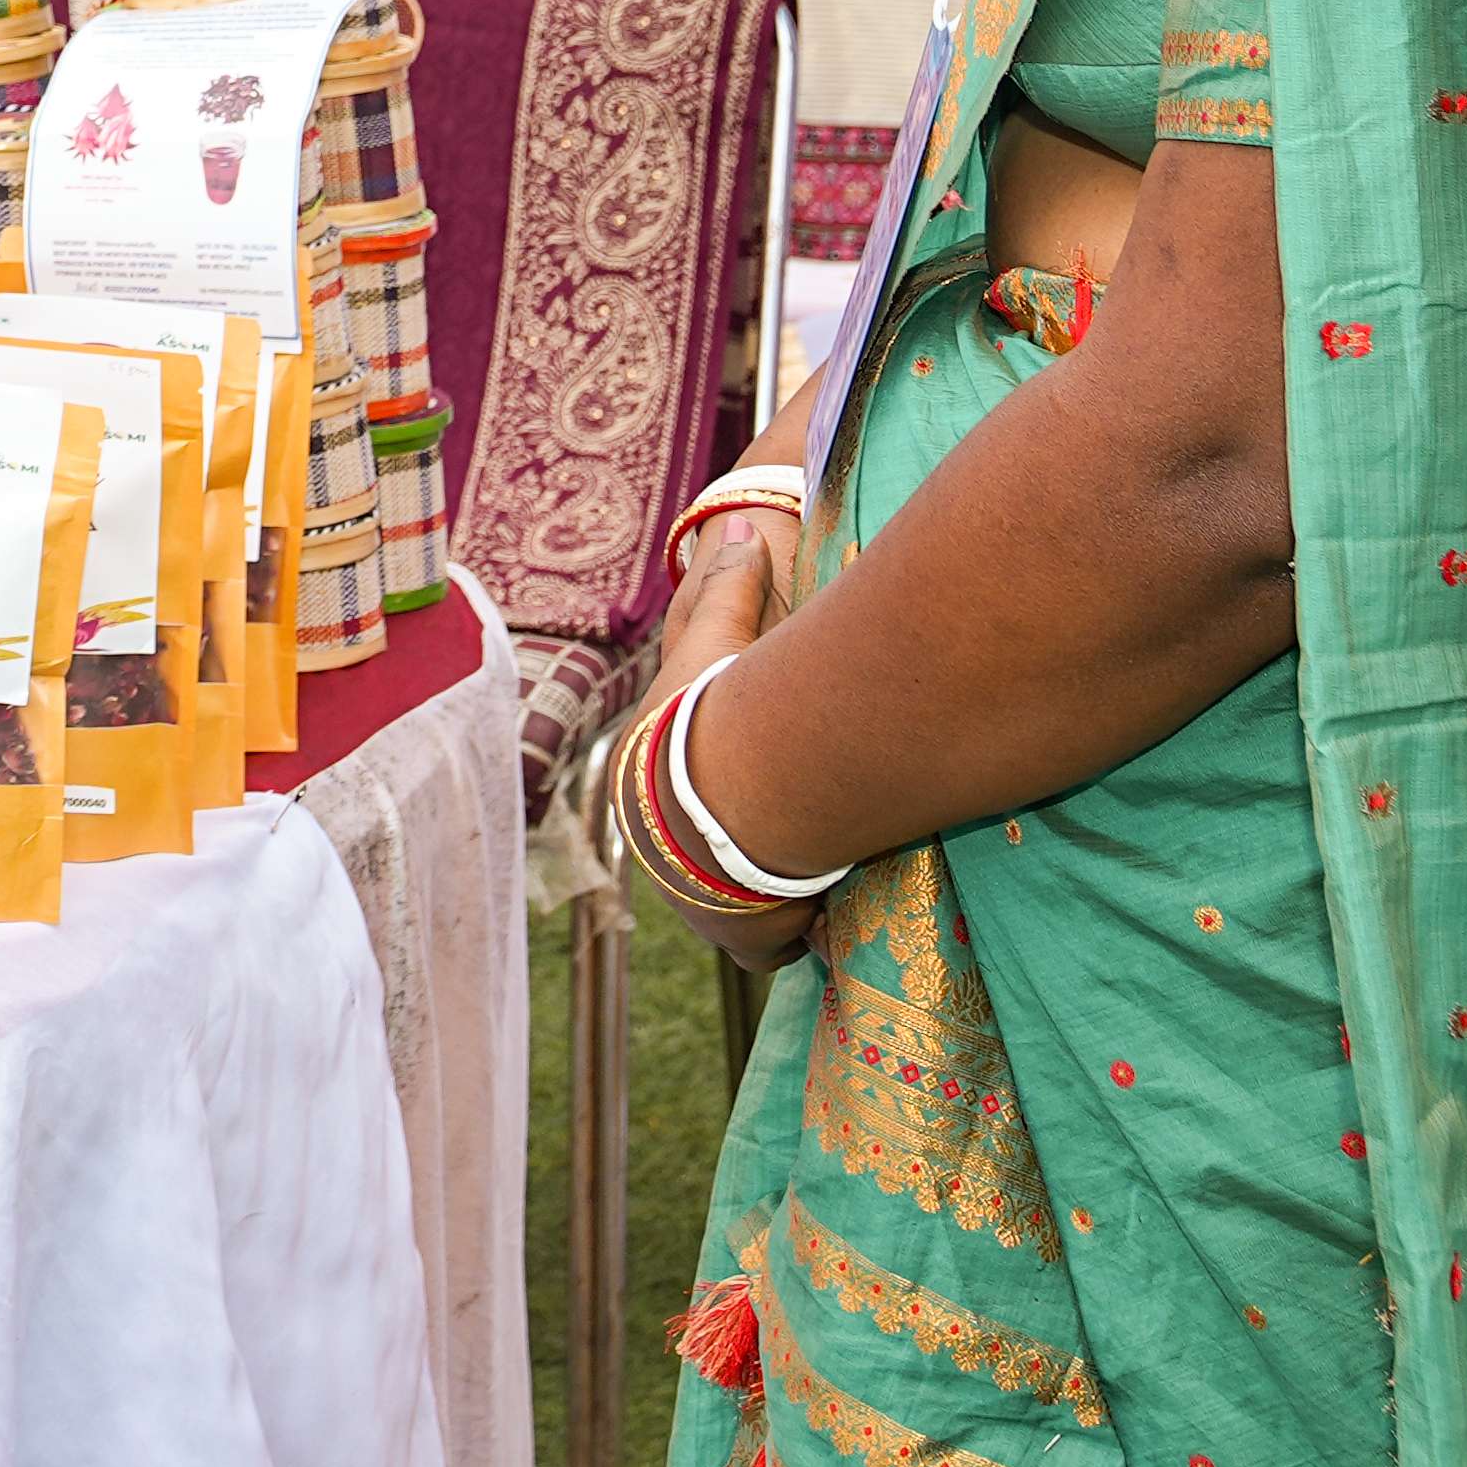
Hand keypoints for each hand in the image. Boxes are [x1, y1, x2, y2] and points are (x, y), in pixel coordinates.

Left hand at [620, 522, 824, 969]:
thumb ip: (724, 589)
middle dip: (740, 846)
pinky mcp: (747, 941)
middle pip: (708, 850)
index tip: (753, 778)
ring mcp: (706, 904)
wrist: (724, 801)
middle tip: (786, 841)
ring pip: (742, 900)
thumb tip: (735, 520)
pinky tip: (819, 931)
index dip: (713, 778)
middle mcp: (667, 851)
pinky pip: (775, 946)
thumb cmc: (710, 715)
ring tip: (813, 883)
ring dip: (770, 893)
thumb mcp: (712, 642)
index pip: (676, 782)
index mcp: (647, 781)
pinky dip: (795, 938)